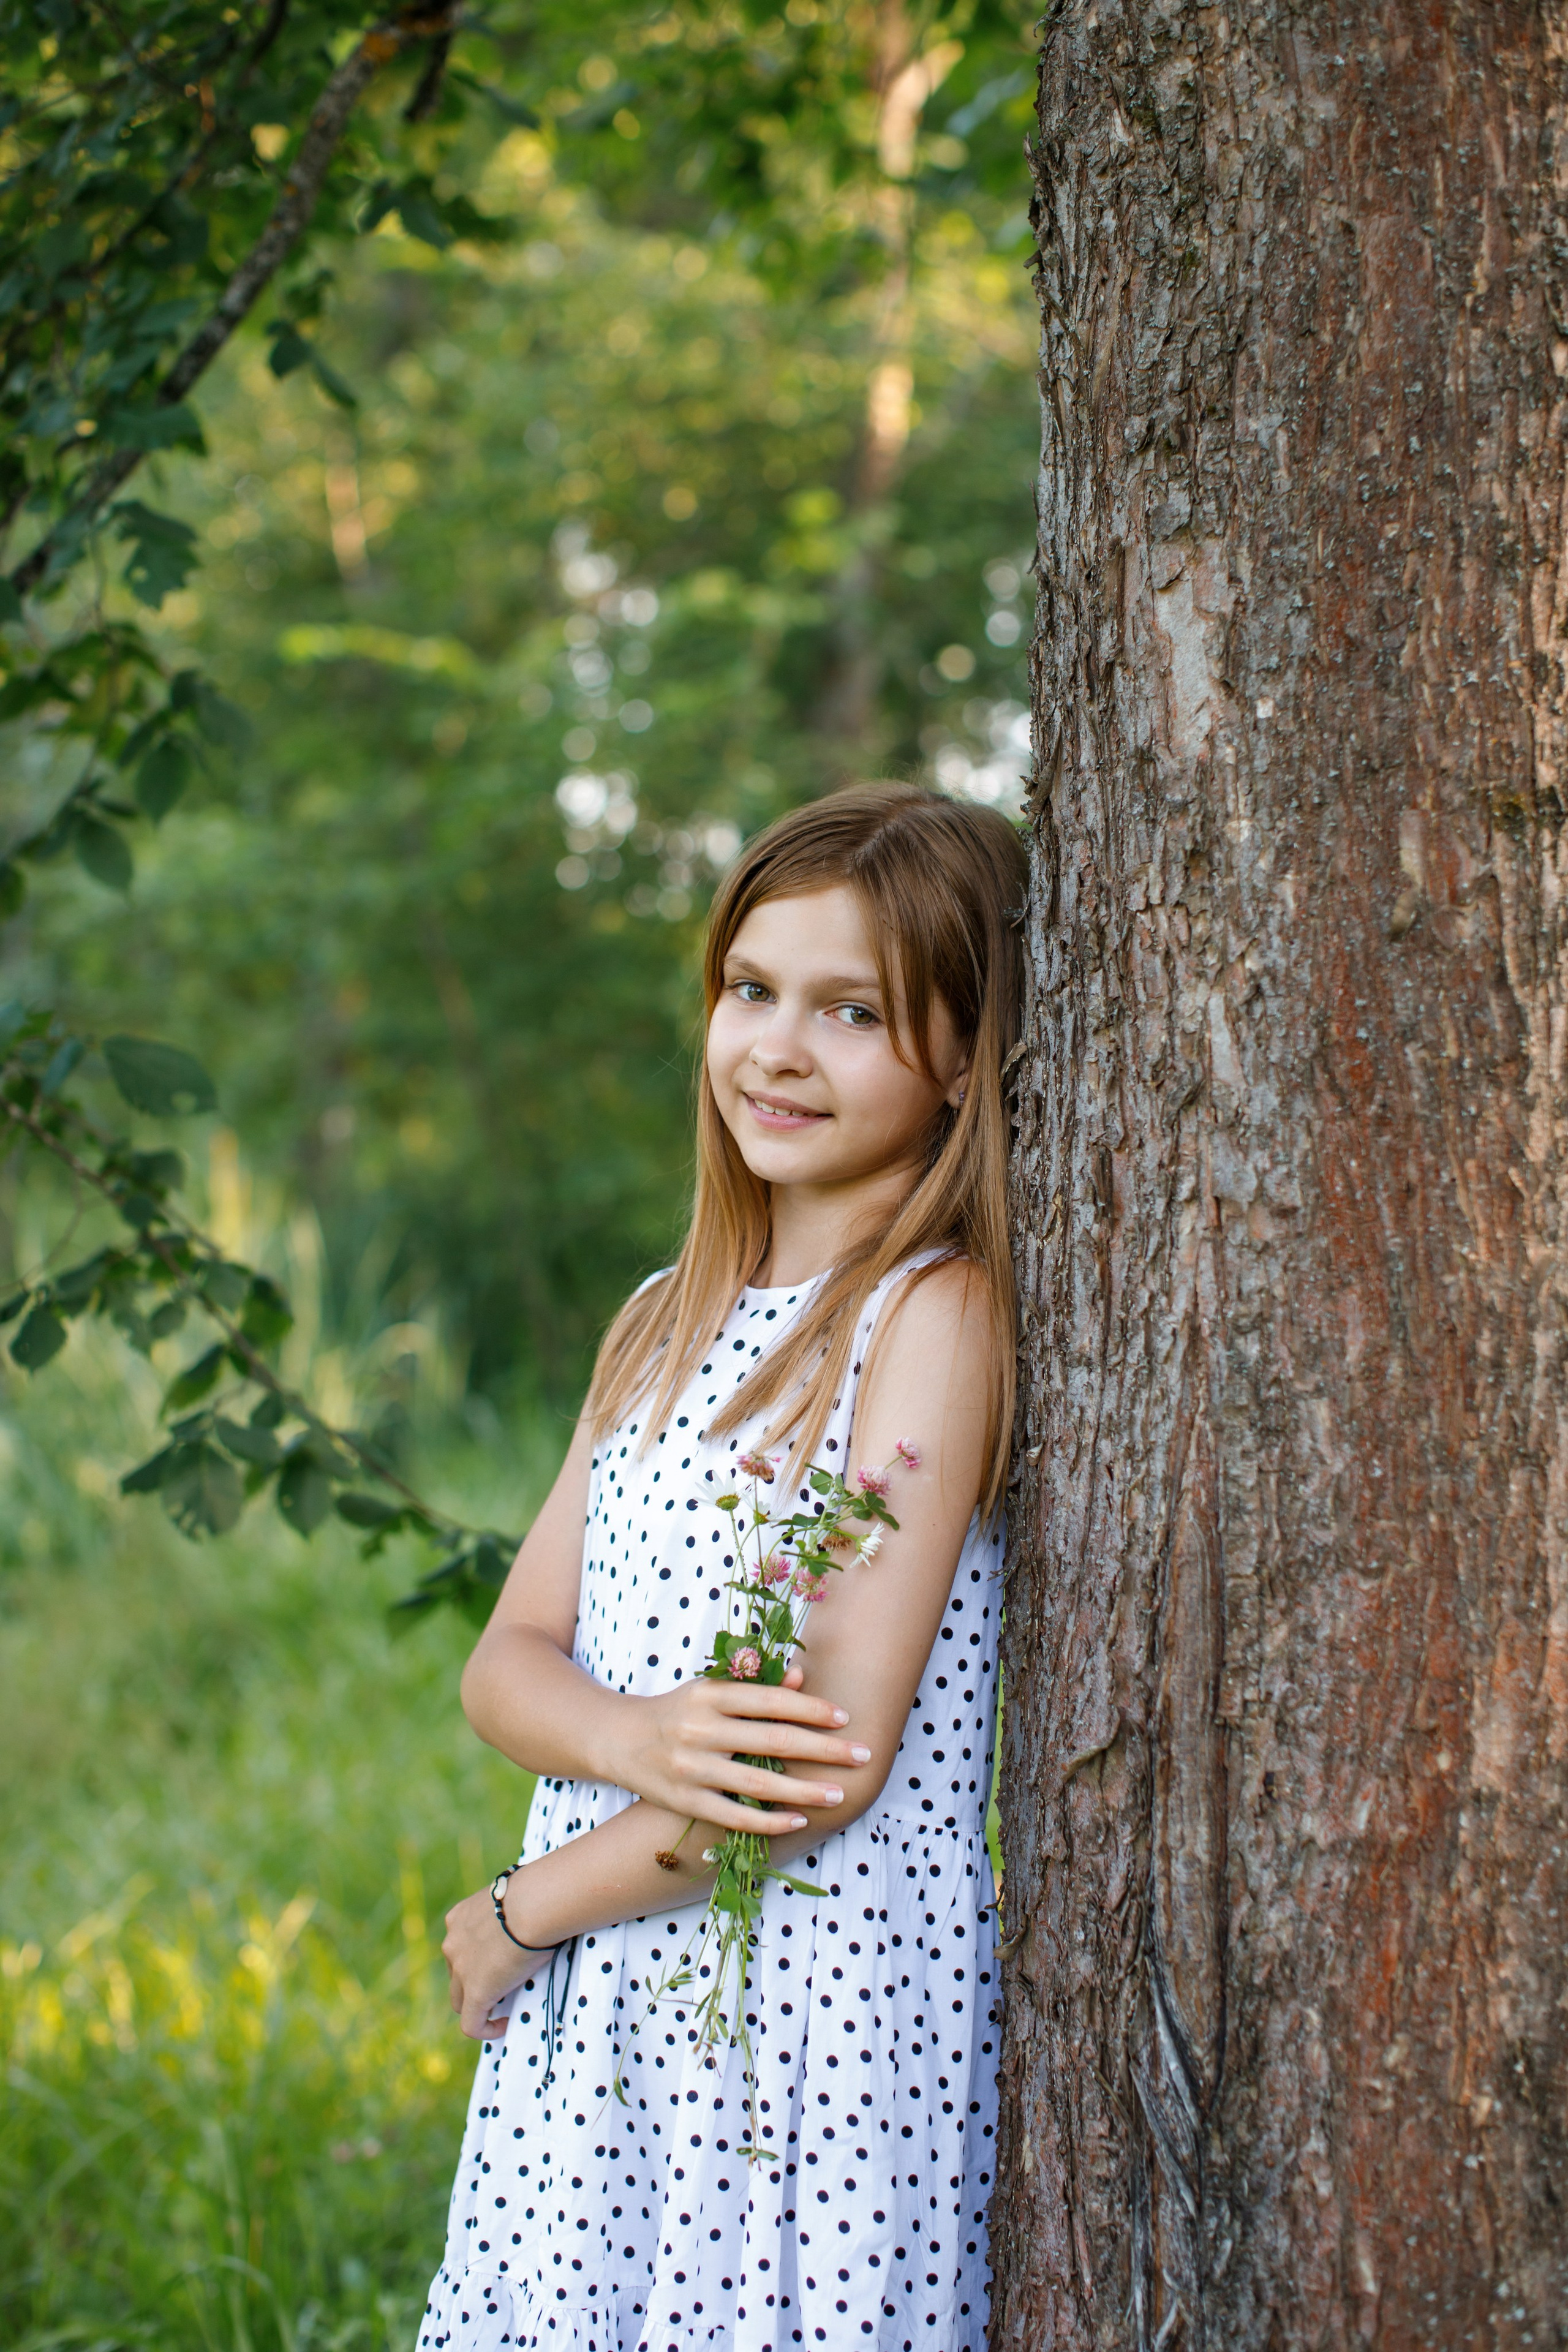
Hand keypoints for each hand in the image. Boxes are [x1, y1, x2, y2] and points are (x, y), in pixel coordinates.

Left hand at [441, 1879, 553, 2041]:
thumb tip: (528, 1915)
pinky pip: (471, 2024)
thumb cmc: (535, 1893)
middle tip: (503, 1984)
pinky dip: (486, 2029)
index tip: (499, 1962)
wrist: (534, 1904)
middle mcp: (452, 1944)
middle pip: (456, 1975)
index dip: (476, 1959)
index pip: (460, 1947)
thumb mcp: (511, 1899)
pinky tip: (504, 2024)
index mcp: (459, 1918)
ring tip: (505, 2005)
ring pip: (460, 2001)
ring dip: (479, 2006)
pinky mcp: (476, 1993)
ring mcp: (461, 1971)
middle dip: (474, 1983)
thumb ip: (507, 1912)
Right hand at [615, 1663, 872, 1835]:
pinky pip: (734, 1816)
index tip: (845, 1719)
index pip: (771, 1701)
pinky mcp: (684, 1801)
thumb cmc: (679, 1710)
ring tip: (838, 1794)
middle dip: (823, 1749)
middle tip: (862, 1755)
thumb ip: (755, 1686)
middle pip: (773, 1741)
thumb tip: (801, 1678)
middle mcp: (700, 1729)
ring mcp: (691, 1768)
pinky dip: (769, 1821)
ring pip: (758, 1784)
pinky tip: (799, 1820)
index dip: (811, 1709)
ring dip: (804, 1790)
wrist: (619, 1740)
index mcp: (710, 1694)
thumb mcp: (711, 1689)